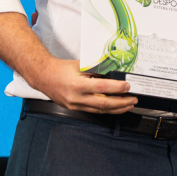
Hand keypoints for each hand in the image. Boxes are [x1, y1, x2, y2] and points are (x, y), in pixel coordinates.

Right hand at [0, 13, 137, 114]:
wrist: (43, 77)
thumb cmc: (62, 68)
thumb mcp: (80, 65)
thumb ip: (96, 70)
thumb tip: (113, 72)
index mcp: (78, 85)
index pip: (101, 88)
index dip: (116, 88)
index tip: (127, 86)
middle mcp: (77, 97)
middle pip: (103, 103)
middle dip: (121, 103)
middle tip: (133, 99)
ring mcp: (75, 105)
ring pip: (100, 110)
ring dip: (116, 109)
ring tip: (128, 105)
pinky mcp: (75, 108)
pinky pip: (94, 111)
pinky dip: (106, 110)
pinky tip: (115, 107)